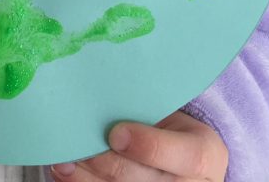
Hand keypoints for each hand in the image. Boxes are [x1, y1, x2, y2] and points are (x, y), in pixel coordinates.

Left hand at [49, 111, 227, 181]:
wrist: (185, 162)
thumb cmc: (172, 131)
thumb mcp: (174, 117)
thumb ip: (147, 111)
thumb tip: (101, 94)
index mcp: (206, 155)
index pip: (184, 155)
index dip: (147, 146)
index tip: (115, 132)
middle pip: (143, 179)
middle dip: (107, 163)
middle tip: (79, 145)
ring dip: (88, 178)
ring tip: (63, 163)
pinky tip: (66, 174)